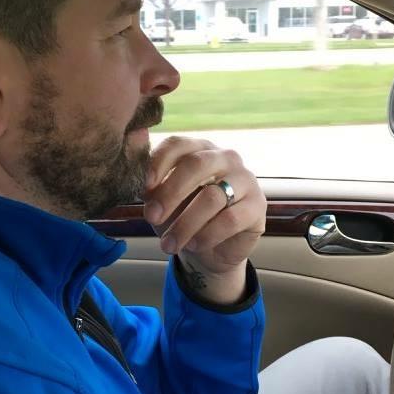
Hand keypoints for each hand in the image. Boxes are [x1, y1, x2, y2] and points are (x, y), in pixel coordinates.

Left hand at [143, 137, 265, 305]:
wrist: (208, 249)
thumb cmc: (181, 216)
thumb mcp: (159, 199)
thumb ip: (149, 177)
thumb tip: (135, 143)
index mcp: (198, 149)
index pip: (178, 144)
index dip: (158, 164)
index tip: (144, 189)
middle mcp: (224, 157)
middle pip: (196, 165)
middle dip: (170, 193)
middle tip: (151, 217)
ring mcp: (245, 179)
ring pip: (211, 197)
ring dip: (185, 225)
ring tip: (168, 245)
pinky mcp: (257, 205)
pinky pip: (230, 219)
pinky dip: (206, 235)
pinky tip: (193, 246)